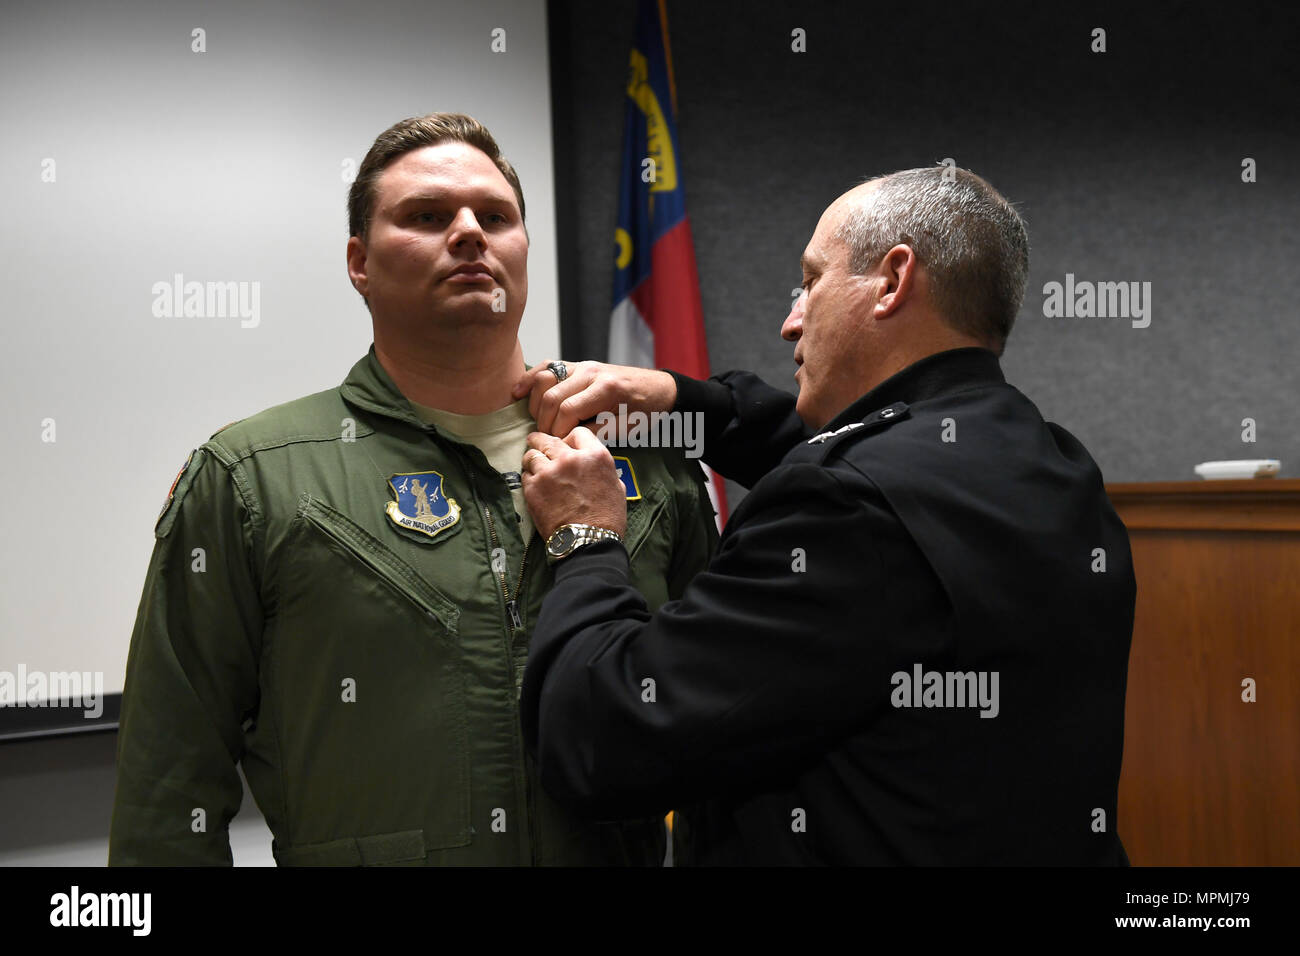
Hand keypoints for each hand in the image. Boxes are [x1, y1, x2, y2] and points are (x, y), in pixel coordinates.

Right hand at [511, 360, 677, 436]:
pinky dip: (529, 379)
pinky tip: (517, 393)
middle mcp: (591, 372)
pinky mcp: (577, 365)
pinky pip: (547, 367)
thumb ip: (596, 431)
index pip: (568, 411)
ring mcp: (582, 366)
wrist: (658, 389)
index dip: (558, 431)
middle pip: (552, 397)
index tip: (559, 444)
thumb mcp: (627, 428)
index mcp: (606, 388)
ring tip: (538, 421)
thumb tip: (567, 437)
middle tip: (547, 439)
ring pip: (544, 379)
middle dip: (544, 421)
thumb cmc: (645, 412)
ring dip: (535, 403)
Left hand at [521, 427, 627, 540]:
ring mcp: (549, 472)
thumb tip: (594, 466)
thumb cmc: (607, 519)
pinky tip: (534, 485)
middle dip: (540, 441)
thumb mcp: (617, 487)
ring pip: (531, 455)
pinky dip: (528, 478)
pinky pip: (525, 474)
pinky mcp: (533, 488)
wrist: (588, 543)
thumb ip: (602, 469)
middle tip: (535, 442)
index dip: (570, 438)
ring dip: (532, 459)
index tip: (564, 444)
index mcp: (595, 456)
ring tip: (533, 465)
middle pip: (548, 439)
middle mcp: (570, 459)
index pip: (577, 433)